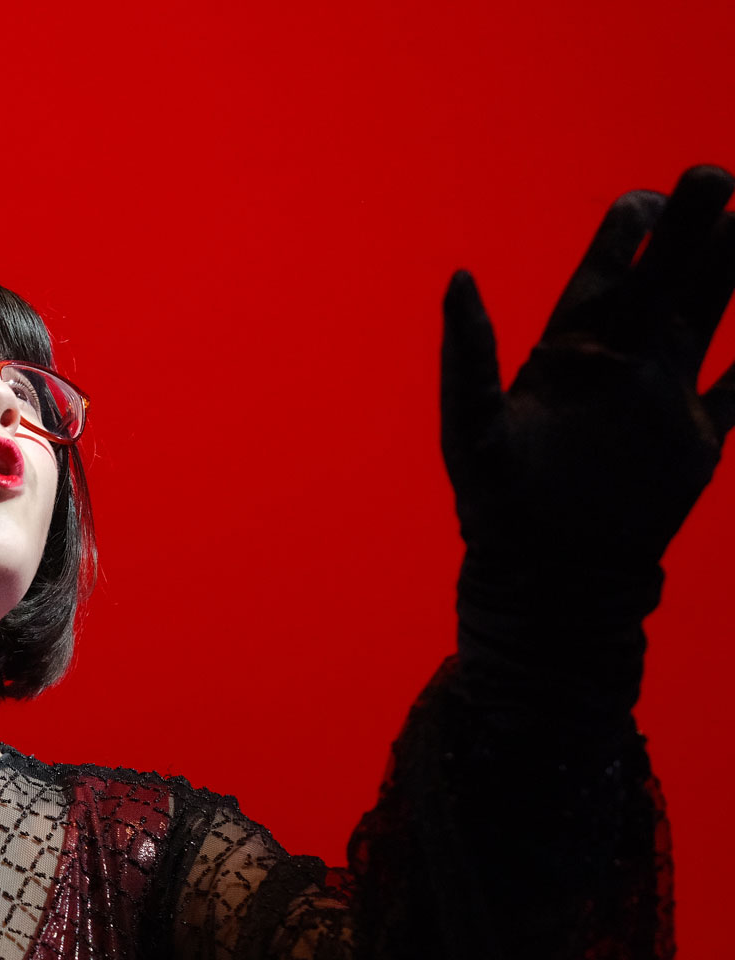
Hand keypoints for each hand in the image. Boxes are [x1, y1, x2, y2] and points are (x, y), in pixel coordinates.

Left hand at [442, 164, 734, 582]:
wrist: (545, 574)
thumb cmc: (495, 503)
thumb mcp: (470, 426)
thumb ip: (467, 353)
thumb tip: (457, 278)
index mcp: (574, 337)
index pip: (613, 253)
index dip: (637, 218)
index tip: (653, 206)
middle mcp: (625, 351)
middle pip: (676, 264)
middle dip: (701, 217)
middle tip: (719, 178)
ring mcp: (665, 390)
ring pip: (716, 303)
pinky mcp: (697, 439)